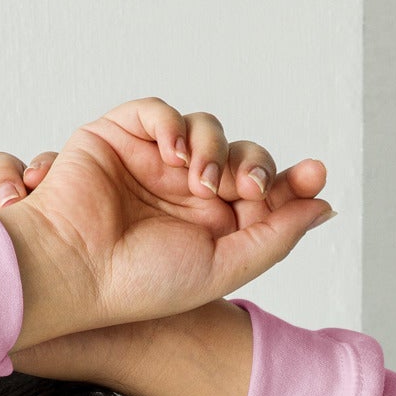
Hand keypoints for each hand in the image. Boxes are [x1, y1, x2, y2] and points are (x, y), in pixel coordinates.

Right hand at [0, 98, 333, 352]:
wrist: (73, 274)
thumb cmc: (136, 285)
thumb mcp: (221, 269)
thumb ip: (273, 238)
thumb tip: (323, 206)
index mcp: (207, 228)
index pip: (259, 192)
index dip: (289, 182)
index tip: (314, 177)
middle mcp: (181, 193)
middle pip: (239, 155)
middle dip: (253, 165)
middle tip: (246, 190)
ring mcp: (150, 164)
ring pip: (204, 130)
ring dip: (213, 147)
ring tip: (201, 180)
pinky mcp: (118, 138)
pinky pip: (158, 110)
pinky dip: (173, 122)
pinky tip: (174, 153)